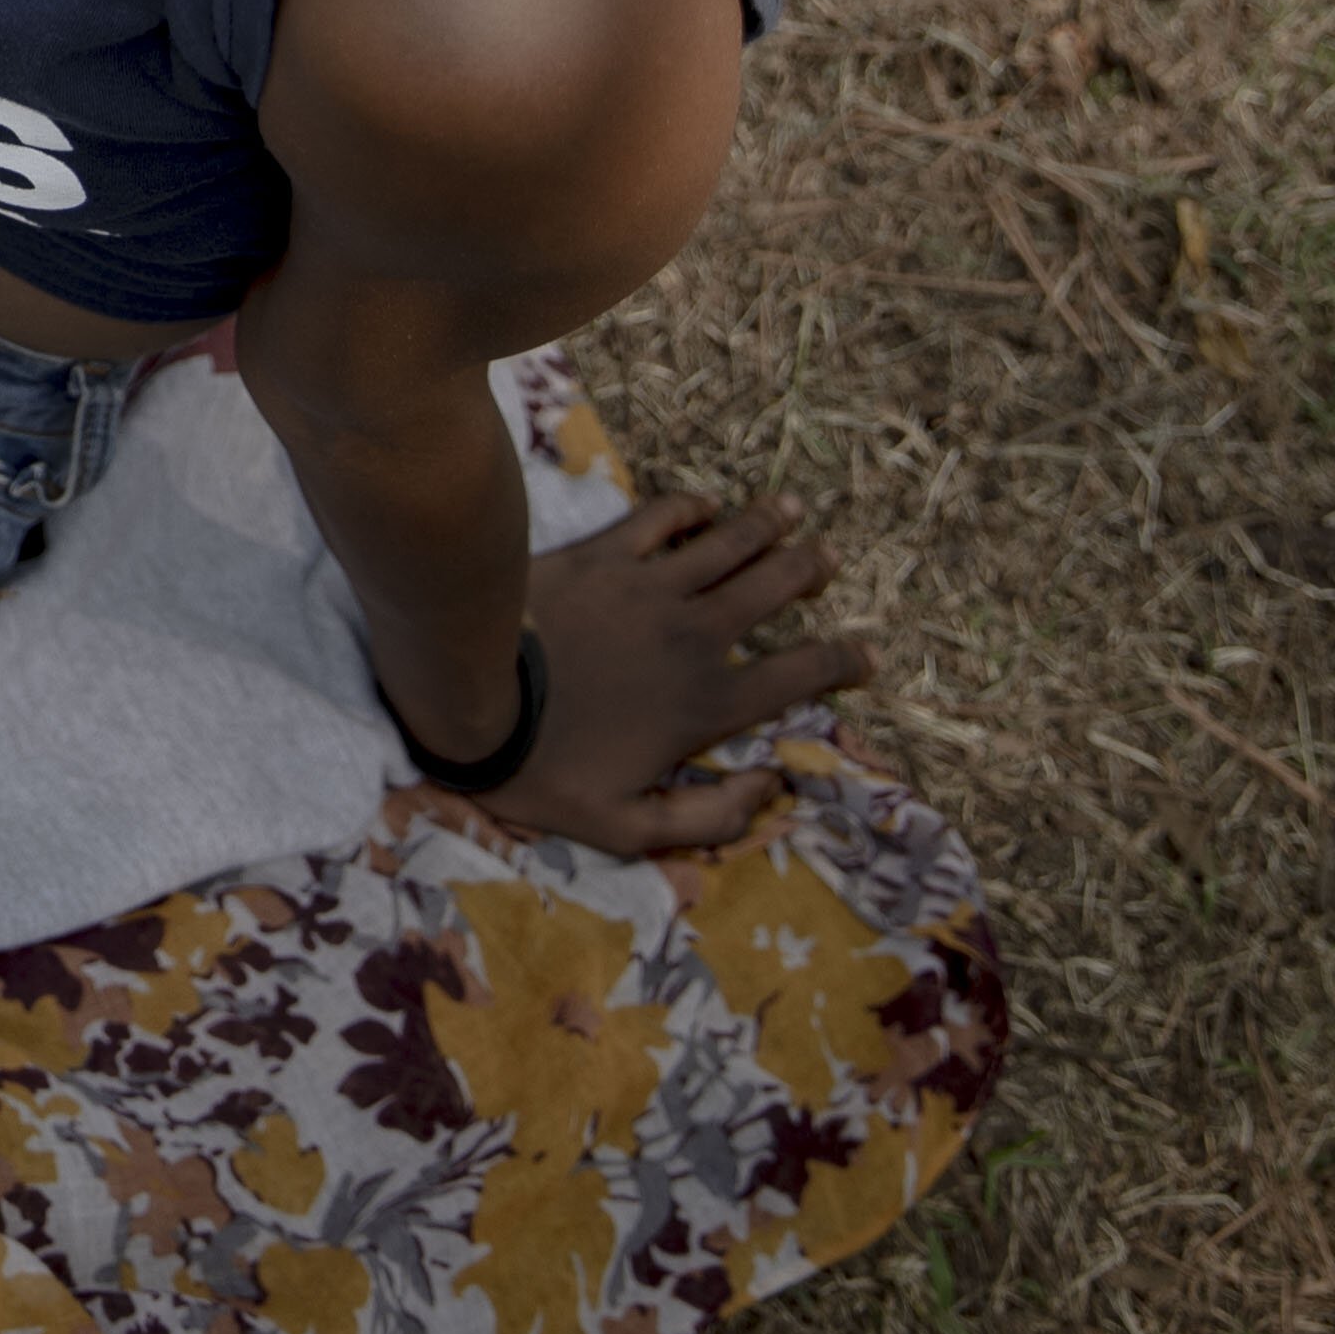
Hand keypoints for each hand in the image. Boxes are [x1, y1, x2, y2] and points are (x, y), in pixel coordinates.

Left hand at [476, 488, 874, 853]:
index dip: (844, 663)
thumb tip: (773, 790)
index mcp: (706, 702)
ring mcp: (650, 587)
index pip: (800, 675)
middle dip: (810, 571)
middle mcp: (694, 635)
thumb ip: (711, 818)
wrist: (465, 697)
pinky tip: (706, 504)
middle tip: (827, 559)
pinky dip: (693, 507)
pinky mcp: (602, 554)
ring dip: (769, 525)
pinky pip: (662, 517)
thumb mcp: (627, 829)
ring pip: (730, 542)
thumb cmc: (542, 771)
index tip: (869, 658)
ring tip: (794, 511)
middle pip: (775, 588)